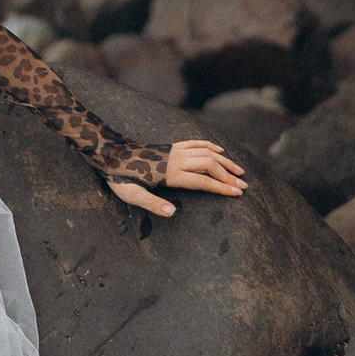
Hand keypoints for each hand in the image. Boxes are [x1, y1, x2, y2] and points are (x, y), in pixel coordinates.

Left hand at [106, 139, 248, 216]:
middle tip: (244, 186)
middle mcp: (176, 159)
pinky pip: (194, 143)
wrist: (110, 153)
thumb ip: (152, 203)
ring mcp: (174, 151)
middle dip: (228, 175)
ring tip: (239, 170)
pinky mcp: (170, 147)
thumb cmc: (120, 177)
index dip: (222, 187)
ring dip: (224, 161)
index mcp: (170, 173)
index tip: (237, 193)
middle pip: (209, 165)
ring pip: (205, 152)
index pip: (203, 181)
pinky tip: (219, 150)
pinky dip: (210, 146)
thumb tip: (173, 212)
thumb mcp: (131, 195)